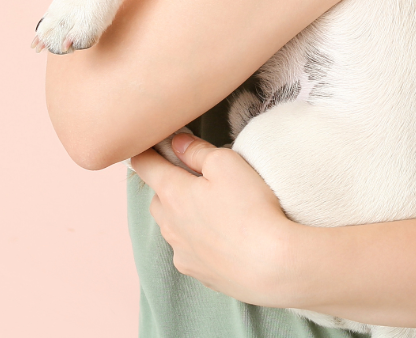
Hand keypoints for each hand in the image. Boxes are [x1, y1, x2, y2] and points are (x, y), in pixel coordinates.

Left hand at [129, 135, 299, 306]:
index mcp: (172, 193)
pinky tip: (221, 235)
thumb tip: (177, 143)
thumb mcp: (226, 163)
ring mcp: (180, 251)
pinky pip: (186, 248)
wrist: (269, 264)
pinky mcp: (195, 271)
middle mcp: (169, 224)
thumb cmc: (249, 208)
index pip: (145, 166)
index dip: (146, 150)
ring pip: (171, 224)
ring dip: (183, 213)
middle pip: (158, 197)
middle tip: (197, 176)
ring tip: (214, 207)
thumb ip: (197, 150)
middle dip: (170, 184)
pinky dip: (196, 238)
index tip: (153, 143)